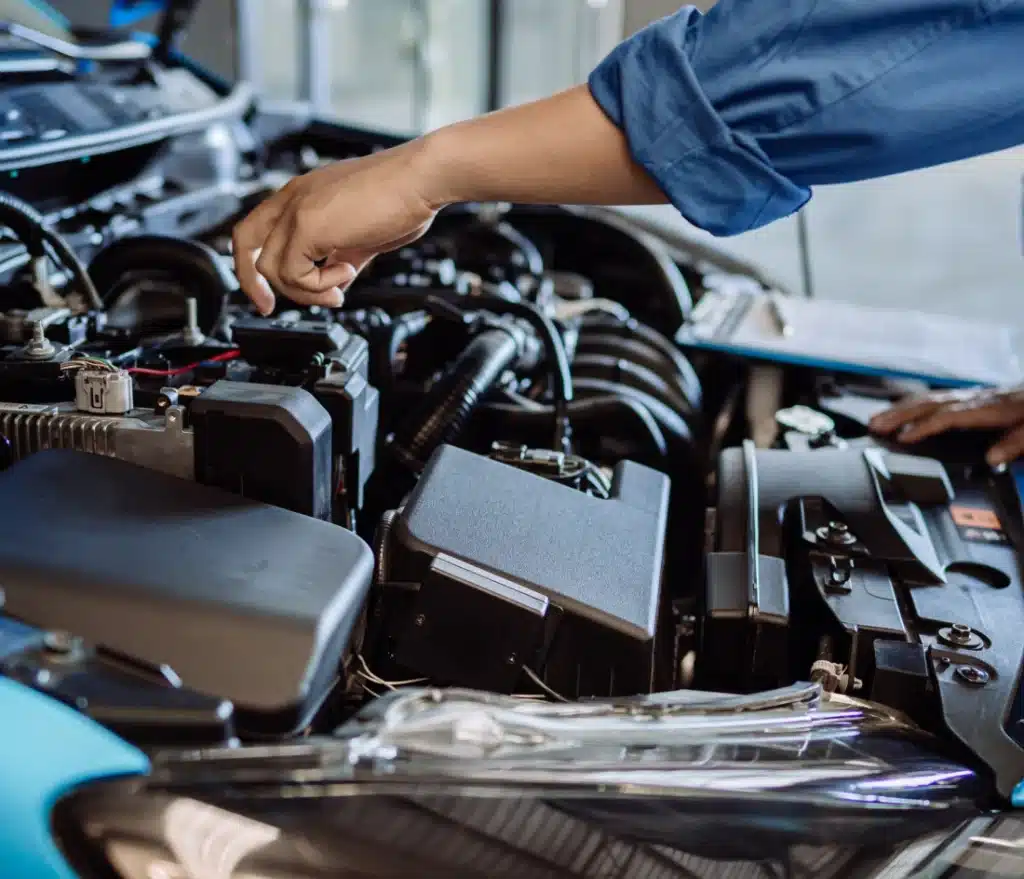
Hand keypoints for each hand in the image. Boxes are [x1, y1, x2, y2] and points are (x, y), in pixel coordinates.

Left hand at [232, 139, 442, 313]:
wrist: (421, 179)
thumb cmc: (402, 196)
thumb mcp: (363, 233)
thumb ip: (343, 256)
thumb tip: (337, 279)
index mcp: (303, 196)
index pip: (257, 230)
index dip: (255, 265)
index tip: (269, 294)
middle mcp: (293, 199)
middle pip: (244, 244)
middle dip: (254, 284)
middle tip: (270, 307)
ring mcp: (297, 210)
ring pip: (272, 269)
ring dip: (307, 289)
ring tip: (340, 284)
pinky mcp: (308, 225)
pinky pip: (294, 274)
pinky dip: (318, 285)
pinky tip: (346, 272)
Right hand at [869, 385, 1023, 465]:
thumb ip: (1014, 443)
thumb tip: (992, 459)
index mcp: (989, 408)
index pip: (948, 417)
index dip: (923, 427)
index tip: (902, 437)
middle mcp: (974, 399)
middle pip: (930, 404)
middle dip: (899, 415)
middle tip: (875, 426)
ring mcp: (970, 395)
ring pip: (928, 399)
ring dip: (900, 409)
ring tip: (877, 419)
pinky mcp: (970, 396)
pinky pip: (935, 398)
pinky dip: (913, 403)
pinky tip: (901, 410)